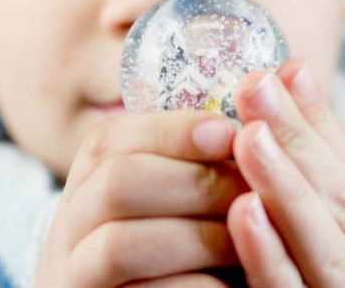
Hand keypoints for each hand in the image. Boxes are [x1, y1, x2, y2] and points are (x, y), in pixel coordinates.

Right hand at [34, 111, 250, 286]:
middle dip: (194, 182)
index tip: (231, 131)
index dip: (174, 130)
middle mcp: (66, 229)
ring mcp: (69, 277)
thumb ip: (210, 161)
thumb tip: (278, 78)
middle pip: (114, 182)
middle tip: (256, 191)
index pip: (113, 139)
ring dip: (196, 236)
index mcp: (88, 187)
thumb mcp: (185, 209)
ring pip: (120, 243)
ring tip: (252, 240)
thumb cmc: (186, 267)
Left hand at [224, 60, 344, 286]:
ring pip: (326, 245)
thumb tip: (281, 76)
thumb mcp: (277, 233)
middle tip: (256, 86)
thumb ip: (277, 177)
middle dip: (298, 140)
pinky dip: (269, 254)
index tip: (285, 67)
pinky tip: (242, 212)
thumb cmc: (271, 283)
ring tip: (249, 136)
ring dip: (287, 186)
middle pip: (340, 200)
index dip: (317, 120)